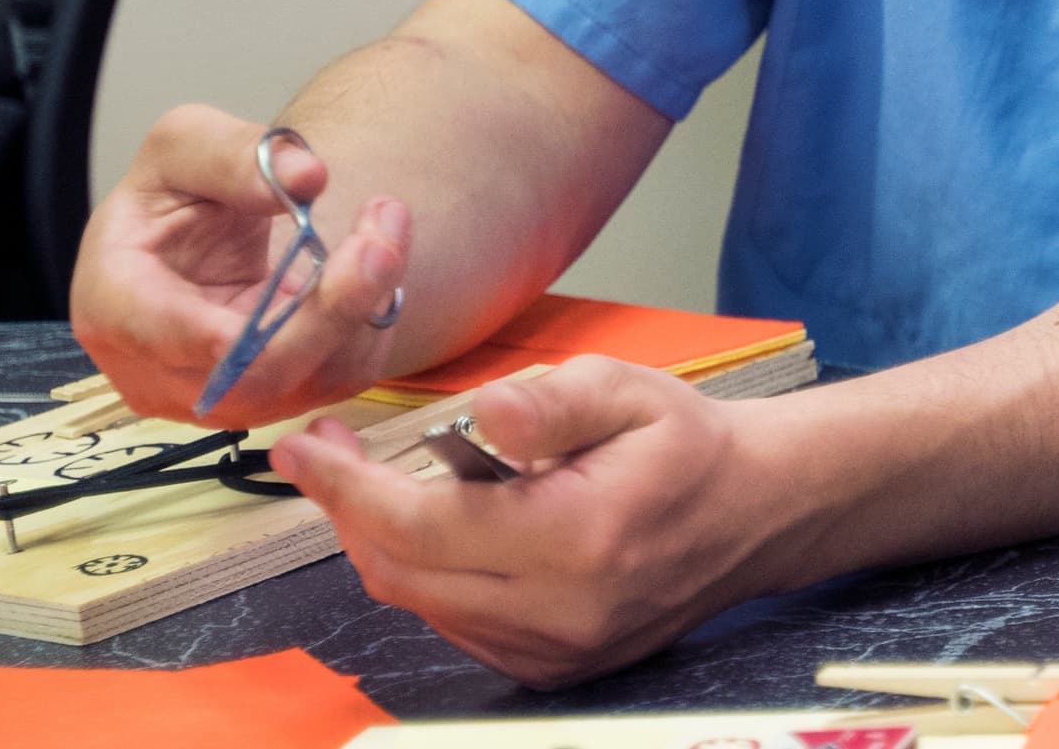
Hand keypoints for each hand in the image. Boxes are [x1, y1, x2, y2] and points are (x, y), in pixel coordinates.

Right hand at [70, 105, 412, 424]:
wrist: (194, 239)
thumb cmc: (171, 195)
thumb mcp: (183, 144)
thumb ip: (233, 154)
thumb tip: (305, 177)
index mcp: (113, 306)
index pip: (169, 338)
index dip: (241, 325)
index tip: (311, 270)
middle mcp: (160, 374)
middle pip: (258, 371)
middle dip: (334, 303)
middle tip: (382, 230)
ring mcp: (218, 399)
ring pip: (311, 380)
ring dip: (366, 304)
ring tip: (384, 225)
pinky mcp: (272, 400)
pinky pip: (339, 377)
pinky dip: (369, 321)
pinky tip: (370, 265)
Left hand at [270, 357, 795, 685]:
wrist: (757, 512)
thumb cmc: (689, 444)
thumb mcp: (629, 390)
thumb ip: (551, 402)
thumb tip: (483, 416)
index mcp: (576, 539)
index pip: (420, 527)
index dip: (345, 490)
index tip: (300, 447)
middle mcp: (559, 613)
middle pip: (403, 574)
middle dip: (349, 513)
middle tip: (332, 455)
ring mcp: (555, 652)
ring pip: (422, 606)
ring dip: (386, 546)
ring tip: (382, 485)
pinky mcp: (553, 668)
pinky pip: (455, 626)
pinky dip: (428, 578)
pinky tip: (441, 531)